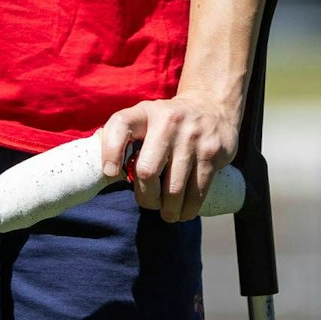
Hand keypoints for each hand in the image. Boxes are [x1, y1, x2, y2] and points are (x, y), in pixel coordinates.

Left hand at [96, 94, 238, 221]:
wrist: (213, 106)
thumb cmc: (168, 122)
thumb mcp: (146, 118)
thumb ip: (124, 138)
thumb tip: (107, 173)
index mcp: (145, 112)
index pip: (120, 125)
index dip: (110, 152)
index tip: (110, 174)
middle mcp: (168, 121)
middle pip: (147, 171)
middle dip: (146, 197)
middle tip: (150, 203)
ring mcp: (192, 137)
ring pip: (173, 189)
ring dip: (168, 210)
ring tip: (168, 213)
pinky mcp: (212, 152)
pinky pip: (197, 192)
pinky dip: (188, 209)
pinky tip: (184, 211)